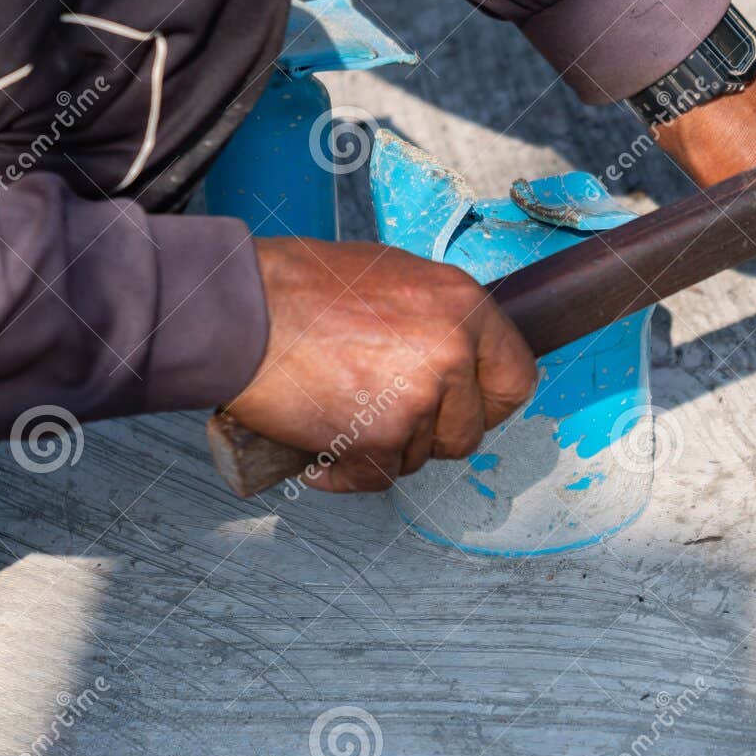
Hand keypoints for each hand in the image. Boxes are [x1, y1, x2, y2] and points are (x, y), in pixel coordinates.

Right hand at [223, 238, 538, 492]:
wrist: (238, 311)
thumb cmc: (301, 289)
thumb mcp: (396, 280)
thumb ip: (437, 321)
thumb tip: (459, 359)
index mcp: (464, 305)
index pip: (516, 376)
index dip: (491, 403)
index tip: (469, 411)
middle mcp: (453, 350)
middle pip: (469, 429)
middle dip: (430, 434)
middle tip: (388, 418)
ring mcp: (420, 395)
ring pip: (421, 454)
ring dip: (385, 449)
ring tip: (341, 415)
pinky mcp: (381, 435)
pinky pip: (379, 475)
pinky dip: (348, 472)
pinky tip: (322, 451)